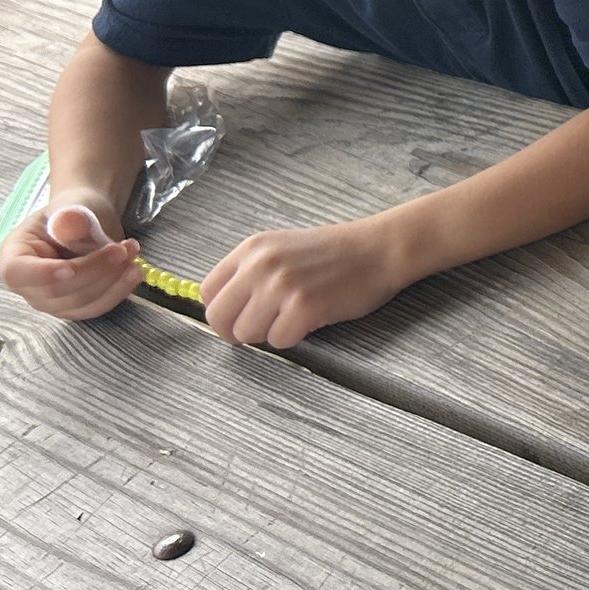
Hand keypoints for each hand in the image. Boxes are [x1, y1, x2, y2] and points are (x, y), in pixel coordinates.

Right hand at [0, 197, 144, 321]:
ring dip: (112, 281)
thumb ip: (70, 217)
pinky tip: (134, 272)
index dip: (44, 275)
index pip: (19, 274)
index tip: (71, 268)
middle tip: (124, 248)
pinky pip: (94, 308)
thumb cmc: (74, 212)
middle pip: (56, 292)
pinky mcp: (73, 307)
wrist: (88, 222)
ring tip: (133, 253)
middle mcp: (27, 285)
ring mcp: (49, 300)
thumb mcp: (72, 205)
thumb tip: (70, 223)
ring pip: (79, 303)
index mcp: (14, 256)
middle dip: (94, 271)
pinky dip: (118, 292)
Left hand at [198, 217, 414, 348]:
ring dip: (268, 334)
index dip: (224, 311)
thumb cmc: (336, 253)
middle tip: (262, 328)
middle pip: (219, 318)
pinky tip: (312, 319)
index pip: (208, 293)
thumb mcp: (283, 249)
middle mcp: (260, 265)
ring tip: (293, 318)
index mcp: (252, 248)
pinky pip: (279, 341)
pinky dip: (294, 338)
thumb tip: (227, 309)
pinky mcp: (303, 307)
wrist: (380, 249)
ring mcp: (281, 286)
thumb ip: (252, 272)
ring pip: (246, 334)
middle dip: (238, 330)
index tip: (242, 316)